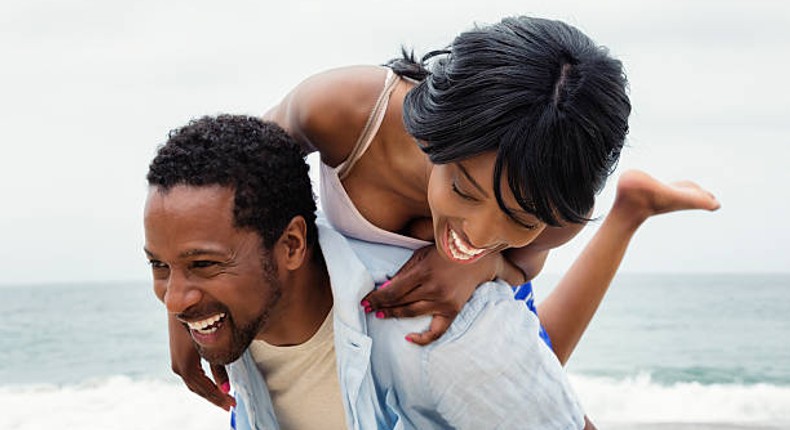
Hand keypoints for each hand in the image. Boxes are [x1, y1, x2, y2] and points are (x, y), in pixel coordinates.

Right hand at [168, 314, 235, 409]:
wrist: (180, 302)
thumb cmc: (199, 317)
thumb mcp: (210, 341)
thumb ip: (218, 363)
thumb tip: (225, 387)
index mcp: (186, 363)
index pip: (203, 388)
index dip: (217, 398)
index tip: (231, 404)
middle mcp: (179, 365)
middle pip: (198, 389)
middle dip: (215, 398)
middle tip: (231, 405)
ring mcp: (178, 361)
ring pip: (195, 384)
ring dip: (210, 391)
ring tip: (226, 398)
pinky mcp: (181, 356)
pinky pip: (194, 375)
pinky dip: (206, 382)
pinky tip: (218, 385)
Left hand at [361, 245, 500, 344]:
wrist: (474, 258)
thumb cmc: (444, 253)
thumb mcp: (420, 255)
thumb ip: (403, 272)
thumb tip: (384, 288)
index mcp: (423, 272)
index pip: (393, 291)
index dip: (376, 298)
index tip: (366, 301)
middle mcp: (433, 289)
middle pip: (400, 302)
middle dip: (381, 305)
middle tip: (368, 308)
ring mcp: (443, 302)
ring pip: (411, 314)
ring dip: (393, 315)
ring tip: (381, 314)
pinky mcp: (452, 311)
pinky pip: (436, 331)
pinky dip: (422, 338)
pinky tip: (408, 338)